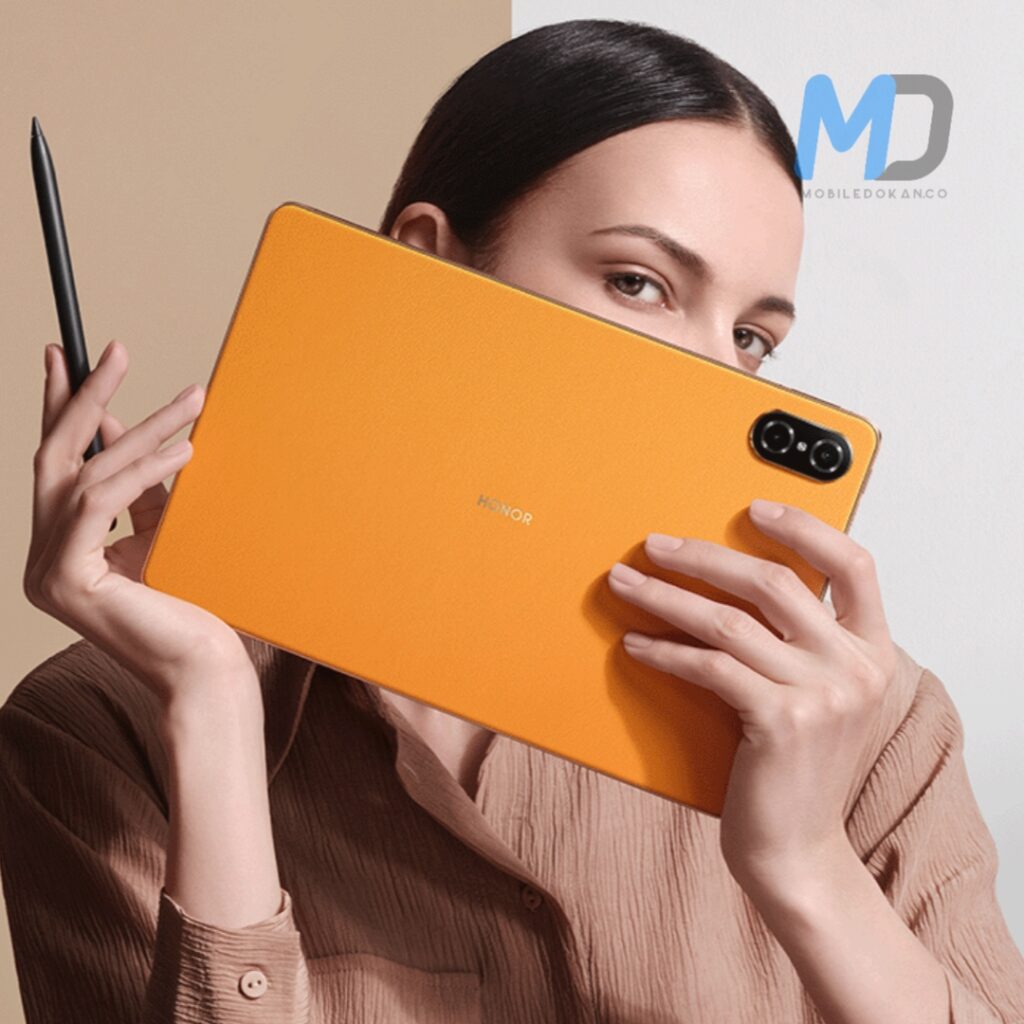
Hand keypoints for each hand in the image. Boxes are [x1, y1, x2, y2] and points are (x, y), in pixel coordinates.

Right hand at [24, 339, 255, 706]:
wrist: (202, 667)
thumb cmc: (192, 602)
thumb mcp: (160, 529)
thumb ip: (139, 486)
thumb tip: (129, 429)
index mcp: (61, 546)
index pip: (57, 464)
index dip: (59, 407)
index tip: (67, 356)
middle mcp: (43, 558)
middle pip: (57, 458)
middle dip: (84, 396)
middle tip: (116, 349)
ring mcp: (47, 572)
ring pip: (88, 474)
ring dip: (143, 430)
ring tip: (192, 401)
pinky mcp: (67, 580)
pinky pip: (102, 504)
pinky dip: (144, 471)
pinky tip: (185, 451)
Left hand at [605, 498, 919, 888]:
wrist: (797, 851)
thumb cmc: (796, 770)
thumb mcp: (819, 697)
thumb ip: (799, 643)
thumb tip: (729, 583)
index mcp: (872, 652)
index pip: (854, 565)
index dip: (803, 528)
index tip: (755, 507)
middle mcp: (855, 667)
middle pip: (772, 581)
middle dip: (702, 556)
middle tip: (654, 545)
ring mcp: (821, 694)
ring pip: (727, 620)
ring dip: (665, 597)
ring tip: (624, 584)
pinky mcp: (781, 721)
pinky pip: (708, 666)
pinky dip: (664, 650)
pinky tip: (636, 644)